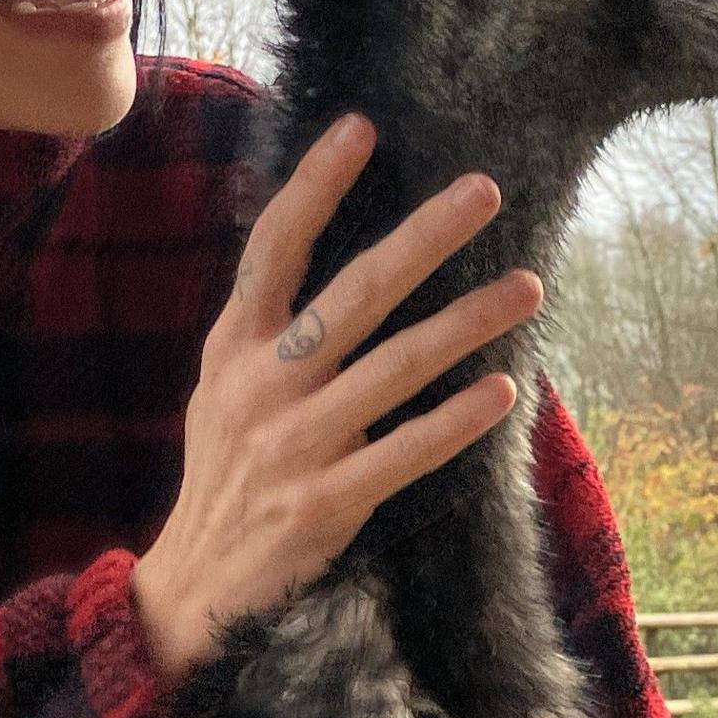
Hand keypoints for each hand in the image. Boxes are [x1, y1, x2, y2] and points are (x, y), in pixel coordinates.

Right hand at [132, 115, 539, 677]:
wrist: (191, 590)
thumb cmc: (223, 480)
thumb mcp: (222, 392)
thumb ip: (266, 333)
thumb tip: (330, 263)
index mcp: (234, 348)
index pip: (274, 247)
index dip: (315, 185)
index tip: (362, 127)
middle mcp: (263, 386)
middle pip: (355, 293)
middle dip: (425, 236)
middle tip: (485, 190)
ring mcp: (295, 445)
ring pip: (396, 367)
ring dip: (467, 321)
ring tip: (527, 285)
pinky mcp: (325, 503)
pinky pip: (403, 454)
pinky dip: (454, 423)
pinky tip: (503, 392)